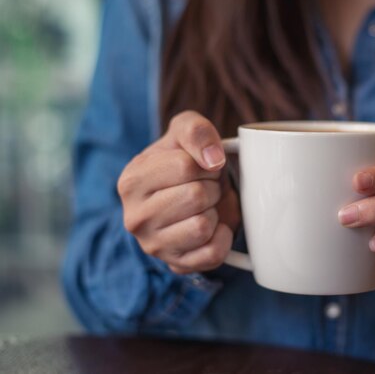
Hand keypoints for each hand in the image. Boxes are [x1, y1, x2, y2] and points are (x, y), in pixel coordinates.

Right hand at [117, 110, 240, 274]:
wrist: (189, 194)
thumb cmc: (184, 162)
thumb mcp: (184, 132)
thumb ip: (195, 130)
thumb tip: (212, 159)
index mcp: (131, 181)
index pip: (185, 167)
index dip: (204, 163)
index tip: (200, 167)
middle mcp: (135, 218)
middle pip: (197, 196)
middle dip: (212, 187)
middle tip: (205, 187)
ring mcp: (154, 246)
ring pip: (203, 226)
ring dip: (215, 212)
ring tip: (205, 206)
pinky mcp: (176, 265)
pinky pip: (213, 253)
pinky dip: (223, 236)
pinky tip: (213, 226)